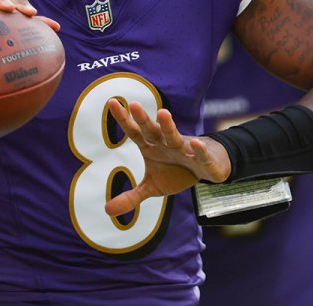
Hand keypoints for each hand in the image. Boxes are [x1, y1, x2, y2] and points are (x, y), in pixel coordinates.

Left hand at [104, 100, 231, 216]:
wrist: (206, 169)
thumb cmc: (176, 172)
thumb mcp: (152, 187)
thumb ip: (131, 197)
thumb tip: (106, 210)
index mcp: (151, 147)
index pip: (134, 132)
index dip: (124, 119)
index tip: (112, 102)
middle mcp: (165, 143)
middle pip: (152, 130)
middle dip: (143, 119)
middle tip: (133, 105)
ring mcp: (185, 149)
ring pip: (174, 136)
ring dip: (168, 126)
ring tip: (163, 113)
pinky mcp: (203, 159)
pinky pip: (200, 154)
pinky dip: (198, 149)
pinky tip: (195, 143)